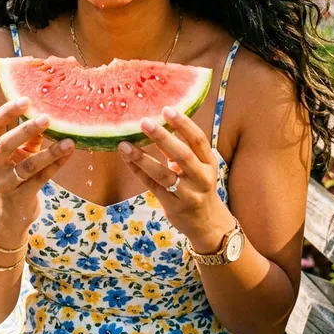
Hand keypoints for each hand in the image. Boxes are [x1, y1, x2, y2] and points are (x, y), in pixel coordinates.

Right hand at [0, 98, 73, 224]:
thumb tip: (47, 112)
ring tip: (68, 142)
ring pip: (27, 166)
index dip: (6, 111)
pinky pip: (40, 179)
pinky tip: (69, 154)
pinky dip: (56, 165)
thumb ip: (29, 136)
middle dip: (25, 130)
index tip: (25, 100)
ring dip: (50, 153)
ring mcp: (5, 183)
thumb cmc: (16, 175)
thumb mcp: (19, 154)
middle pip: (5, 144)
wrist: (10, 214)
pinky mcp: (20, 196)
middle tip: (46, 118)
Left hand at [119, 107, 234, 250]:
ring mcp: (187, 194)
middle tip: (144, 121)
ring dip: (142, 157)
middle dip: (162, 138)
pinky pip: (152, 186)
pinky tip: (126, 159)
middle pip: (182, 155)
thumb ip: (180, 148)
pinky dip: (137, 171)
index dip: (183, 124)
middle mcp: (201, 178)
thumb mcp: (197, 167)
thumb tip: (157, 122)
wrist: (207, 224)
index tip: (167, 109)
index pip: (198, 140)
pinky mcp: (173, 206)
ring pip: (163, 174)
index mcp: (209, 163)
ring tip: (124, 144)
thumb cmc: (198, 186)